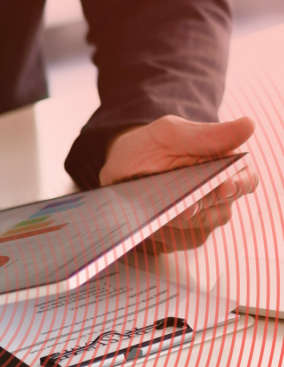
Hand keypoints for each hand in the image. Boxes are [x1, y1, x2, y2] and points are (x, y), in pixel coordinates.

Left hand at [101, 115, 259, 252]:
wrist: (117, 169)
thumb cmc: (148, 146)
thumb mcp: (169, 133)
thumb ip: (206, 134)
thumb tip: (248, 125)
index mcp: (223, 166)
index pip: (246, 180)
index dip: (239, 185)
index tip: (224, 186)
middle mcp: (217, 194)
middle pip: (222, 209)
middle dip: (201, 207)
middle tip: (184, 207)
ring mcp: (200, 217)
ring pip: (200, 228)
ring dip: (178, 221)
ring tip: (157, 212)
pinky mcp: (181, 235)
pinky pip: (178, 241)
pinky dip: (162, 232)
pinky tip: (149, 222)